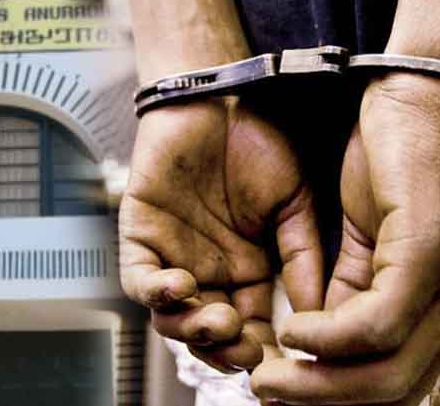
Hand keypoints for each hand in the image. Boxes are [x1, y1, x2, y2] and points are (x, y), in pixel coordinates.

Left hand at [119, 98, 323, 370]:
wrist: (219, 99)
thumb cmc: (256, 144)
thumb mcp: (294, 203)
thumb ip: (303, 255)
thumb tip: (317, 312)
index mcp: (245, 269)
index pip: (249, 325)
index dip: (259, 347)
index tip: (275, 357)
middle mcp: (208, 269)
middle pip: (206, 331)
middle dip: (223, 347)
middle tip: (244, 348)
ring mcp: (172, 255)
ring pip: (169, 316)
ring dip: (191, 329)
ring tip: (218, 320)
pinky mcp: (141, 235)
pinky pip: (138, 279)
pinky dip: (157, 291)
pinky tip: (183, 284)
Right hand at [251, 73, 439, 403]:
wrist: (414, 93)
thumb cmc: (396, 160)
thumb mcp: (367, 239)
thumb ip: (346, 288)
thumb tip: (320, 337)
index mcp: (434, 301)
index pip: (397, 380)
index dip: (339, 397)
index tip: (288, 392)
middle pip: (393, 392)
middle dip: (321, 402)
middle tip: (269, 394)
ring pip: (387, 374)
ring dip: (317, 385)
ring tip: (269, 374)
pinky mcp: (429, 252)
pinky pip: (373, 324)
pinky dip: (326, 340)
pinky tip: (291, 331)